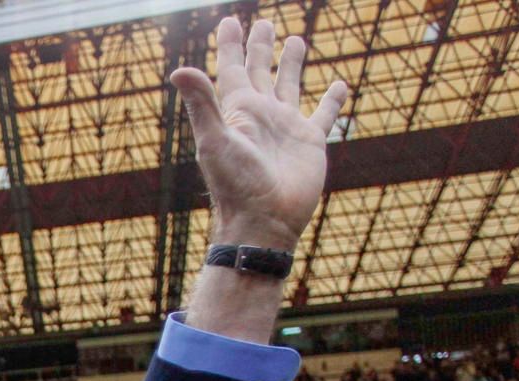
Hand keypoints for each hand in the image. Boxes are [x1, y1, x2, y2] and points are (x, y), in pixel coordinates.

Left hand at [169, 17, 348, 248]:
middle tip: (263, 24)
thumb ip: (202, 104)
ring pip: (289, 86)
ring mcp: (285, 128)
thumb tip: (179, 69)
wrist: (264, 221)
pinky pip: (323, 114)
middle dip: (259, 47)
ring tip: (296, 40)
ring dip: (291, 65)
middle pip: (259, 72)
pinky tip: (339, 84)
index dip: (230, 45)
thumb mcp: (216, 140)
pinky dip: (331, 100)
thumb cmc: (236, 185)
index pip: (230, 69)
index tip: (230, 21)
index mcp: (237, 111)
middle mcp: (260, 115)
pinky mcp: (310, 142)